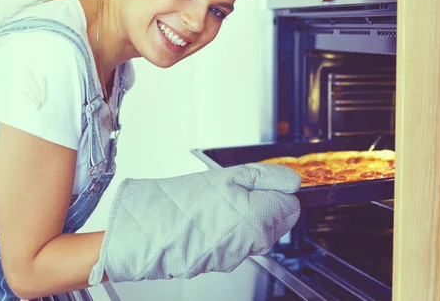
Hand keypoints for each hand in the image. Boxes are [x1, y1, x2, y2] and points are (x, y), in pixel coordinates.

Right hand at [88, 163, 300, 284]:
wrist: (146, 235)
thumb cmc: (182, 204)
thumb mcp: (229, 176)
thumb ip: (267, 178)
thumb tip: (293, 181)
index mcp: (261, 220)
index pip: (292, 206)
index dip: (278, 190)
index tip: (262, 183)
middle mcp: (254, 243)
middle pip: (277, 220)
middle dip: (264, 203)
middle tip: (236, 189)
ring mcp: (239, 256)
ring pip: (258, 232)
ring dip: (246, 216)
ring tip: (219, 203)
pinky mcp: (223, 263)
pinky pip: (239, 242)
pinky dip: (231, 229)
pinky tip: (211, 218)